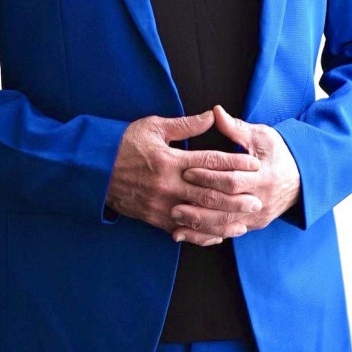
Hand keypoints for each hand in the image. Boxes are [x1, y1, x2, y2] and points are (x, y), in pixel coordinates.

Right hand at [105, 109, 262, 246]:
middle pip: (209, 194)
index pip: (210, 162)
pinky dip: (201, 235)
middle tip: (257, 200)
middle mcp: (168, 185)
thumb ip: (185, 125)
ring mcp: (161, 205)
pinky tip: (217, 235)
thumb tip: (212, 116)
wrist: (94, 169)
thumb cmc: (124, 143)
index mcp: (170, 160)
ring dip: (223, 221)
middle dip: (235, 198)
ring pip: (198, 217)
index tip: (254, 164)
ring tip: (243, 222)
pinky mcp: (154, 218)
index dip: (234, 163)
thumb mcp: (154, 127)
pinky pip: (182, 230)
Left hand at [174, 103, 301, 234]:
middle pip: (227, 206)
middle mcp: (262, 200)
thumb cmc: (278, 153)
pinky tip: (189, 233)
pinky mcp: (254, 225)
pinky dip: (208, 233)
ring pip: (226, 224)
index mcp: (264, 176)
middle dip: (199, 203)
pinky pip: (229, 232)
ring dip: (200, 223)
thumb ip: (236, 128)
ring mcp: (258, 216)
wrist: (302, 178)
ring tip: (176, 218)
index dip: (209, 176)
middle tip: (175, 199)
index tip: (187, 171)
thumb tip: (215, 111)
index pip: (232, 179)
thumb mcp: (261, 136)